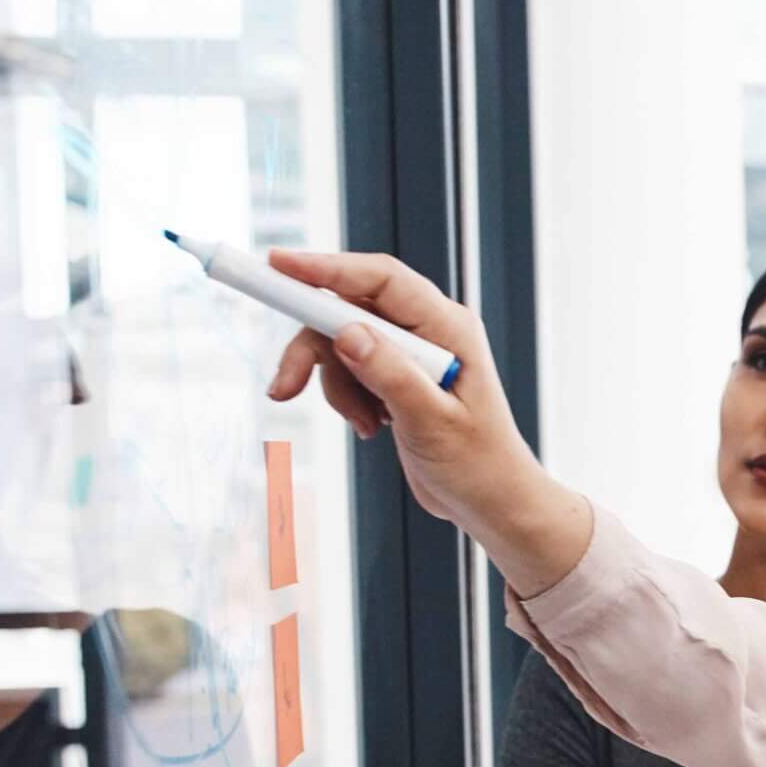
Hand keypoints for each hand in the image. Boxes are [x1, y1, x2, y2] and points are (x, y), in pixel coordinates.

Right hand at [263, 250, 591, 594]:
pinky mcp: (395, 374)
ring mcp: (411, 351)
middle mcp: (428, 329)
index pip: (381, 279)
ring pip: (341, 342)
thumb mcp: (431, 422)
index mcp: (449, 327)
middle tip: (284, 386)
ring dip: (335, 385)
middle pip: (348, 309)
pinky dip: (346, 398)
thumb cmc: (476, 463)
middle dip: (313, 348)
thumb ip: (391, 376)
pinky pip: (348, 368)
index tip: (277, 265)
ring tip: (363, 424)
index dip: (326, 268)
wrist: (488, 501)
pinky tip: (371, 426)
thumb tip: (347, 332)